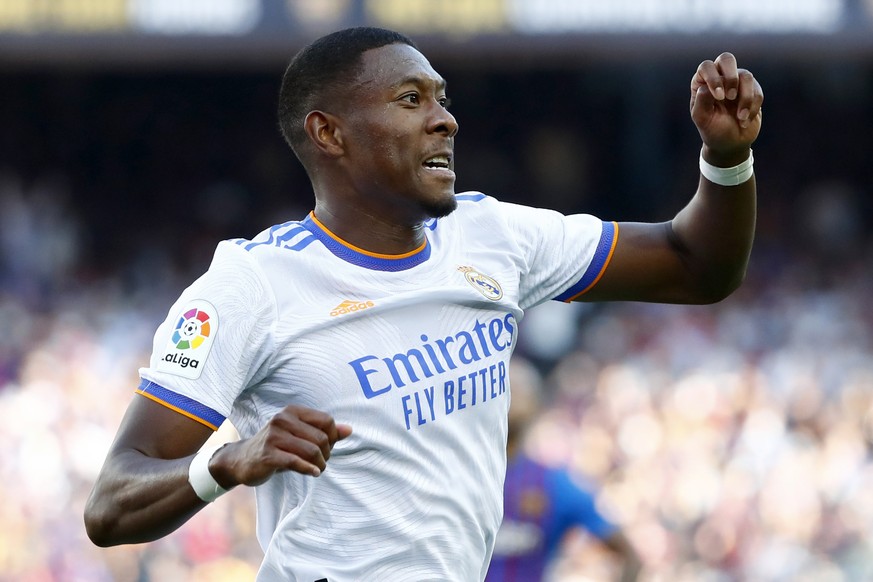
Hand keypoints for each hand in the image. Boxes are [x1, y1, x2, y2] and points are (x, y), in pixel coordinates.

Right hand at [210, 405, 352, 487]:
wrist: (242, 460)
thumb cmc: (276, 447)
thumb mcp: (299, 436)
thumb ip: (324, 432)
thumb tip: (350, 430)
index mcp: (292, 411)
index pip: (327, 421)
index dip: (333, 437)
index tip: (327, 449)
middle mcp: (282, 419)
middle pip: (321, 437)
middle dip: (326, 453)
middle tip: (321, 462)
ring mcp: (274, 436)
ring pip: (311, 450)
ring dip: (319, 464)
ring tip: (318, 469)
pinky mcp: (268, 454)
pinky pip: (295, 462)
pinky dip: (308, 469)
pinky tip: (313, 473)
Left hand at [690, 52, 762, 164]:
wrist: (730, 144)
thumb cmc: (712, 130)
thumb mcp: (703, 120)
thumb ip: (701, 102)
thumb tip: (707, 87)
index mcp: (702, 83)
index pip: (706, 67)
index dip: (714, 78)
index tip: (719, 97)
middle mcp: (719, 78)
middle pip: (727, 58)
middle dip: (731, 77)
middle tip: (730, 97)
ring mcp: (737, 82)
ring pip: (746, 76)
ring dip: (745, 98)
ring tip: (740, 117)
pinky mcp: (752, 90)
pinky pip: (757, 90)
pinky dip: (752, 106)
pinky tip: (745, 120)